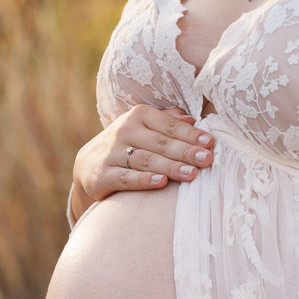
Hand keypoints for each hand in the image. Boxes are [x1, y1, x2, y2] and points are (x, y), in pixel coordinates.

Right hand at [70, 105, 214, 219]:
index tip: (211, 143)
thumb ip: (168, 121)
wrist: (88, 164)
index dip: (191, 134)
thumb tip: (193, 119)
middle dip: (186, 151)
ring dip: (170, 167)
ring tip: (192, 174)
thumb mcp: (143, 127)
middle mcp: (124, 130)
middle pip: (160, 142)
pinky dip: (143, 180)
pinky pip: (126, 177)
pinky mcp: (102, 175)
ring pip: (146, 159)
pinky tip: (161, 183)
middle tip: (207, 159)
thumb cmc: (127, 143)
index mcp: (138, 115)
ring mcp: (112, 153)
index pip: (169, 125)